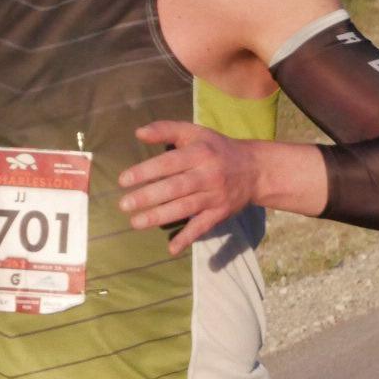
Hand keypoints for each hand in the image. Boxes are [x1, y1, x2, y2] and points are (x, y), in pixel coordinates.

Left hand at [117, 121, 264, 253]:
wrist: (254, 169)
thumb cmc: (216, 149)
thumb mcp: (195, 133)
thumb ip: (166, 130)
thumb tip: (138, 132)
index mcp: (200, 153)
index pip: (170, 162)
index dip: (146, 171)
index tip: (123, 180)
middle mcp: (208, 174)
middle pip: (175, 187)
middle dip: (148, 196)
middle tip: (124, 205)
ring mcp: (215, 196)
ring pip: (185, 207)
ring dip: (160, 217)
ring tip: (135, 223)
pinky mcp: (220, 213)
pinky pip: (202, 227)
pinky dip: (188, 238)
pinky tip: (171, 249)